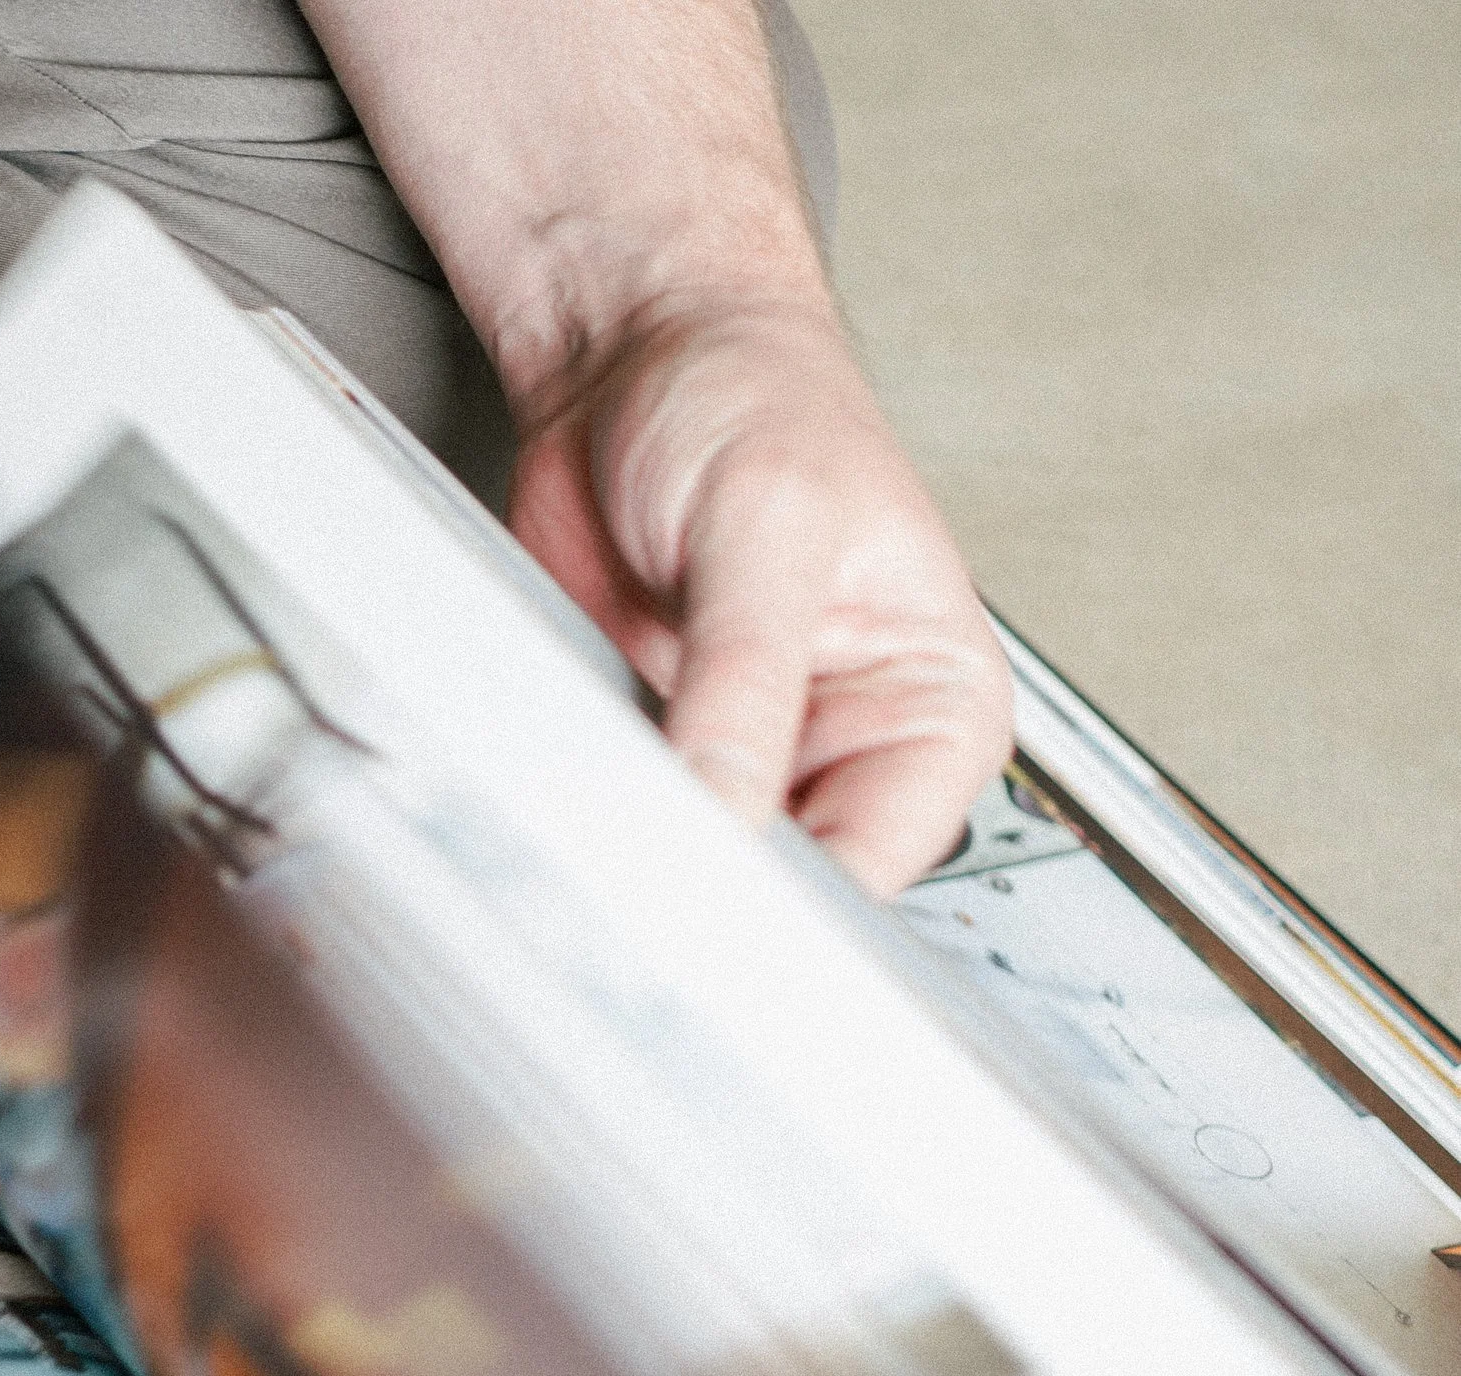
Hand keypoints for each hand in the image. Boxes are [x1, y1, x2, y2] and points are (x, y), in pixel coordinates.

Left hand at [507, 291, 1012, 894]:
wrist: (636, 349)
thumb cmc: (746, 394)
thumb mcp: (764, 526)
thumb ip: (744, 682)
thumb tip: (723, 814)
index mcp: (933, 712)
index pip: (872, 869)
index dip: (788, 905)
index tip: (704, 906)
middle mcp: (849, 756)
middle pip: (786, 894)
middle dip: (706, 894)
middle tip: (631, 888)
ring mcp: (749, 766)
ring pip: (698, 875)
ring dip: (639, 866)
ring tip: (591, 835)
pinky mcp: (661, 758)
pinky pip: (625, 833)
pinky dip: (590, 832)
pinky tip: (563, 810)